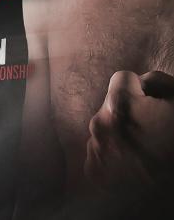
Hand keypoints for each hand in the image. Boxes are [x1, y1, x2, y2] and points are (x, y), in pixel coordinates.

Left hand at [85, 71, 173, 197]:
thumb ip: (155, 81)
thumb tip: (140, 83)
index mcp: (120, 104)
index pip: (122, 79)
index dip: (143, 89)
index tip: (154, 103)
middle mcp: (101, 125)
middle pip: (110, 104)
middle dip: (129, 112)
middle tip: (153, 130)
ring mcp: (96, 149)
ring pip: (104, 127)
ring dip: (120, 133)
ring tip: (146, 148)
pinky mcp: (95, 171)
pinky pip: (98, 152)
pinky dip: (114, 154)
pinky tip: (134, 163)